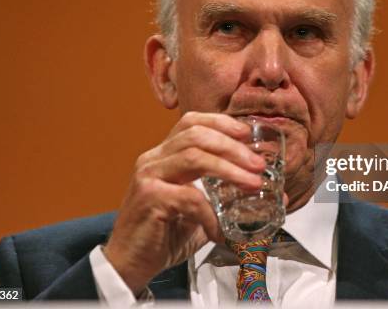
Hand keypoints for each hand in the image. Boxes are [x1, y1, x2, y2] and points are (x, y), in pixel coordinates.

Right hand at [103, 112, 265, 294]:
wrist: (129, 265)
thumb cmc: (162, 236)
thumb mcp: (194, 208)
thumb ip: (217, 196)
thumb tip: (256, 191)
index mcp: (163, 156)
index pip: (191, 122)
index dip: (221, 122)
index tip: (246, 133)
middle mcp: (153, 160)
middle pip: (196, 135)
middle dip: (233, 146)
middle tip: (258, 164)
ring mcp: (148, 176)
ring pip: (194, 157)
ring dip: (229, 169)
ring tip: (253, 183)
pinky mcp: (149, 198)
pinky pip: (190, 198)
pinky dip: (212, 214)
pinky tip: (220, 231)